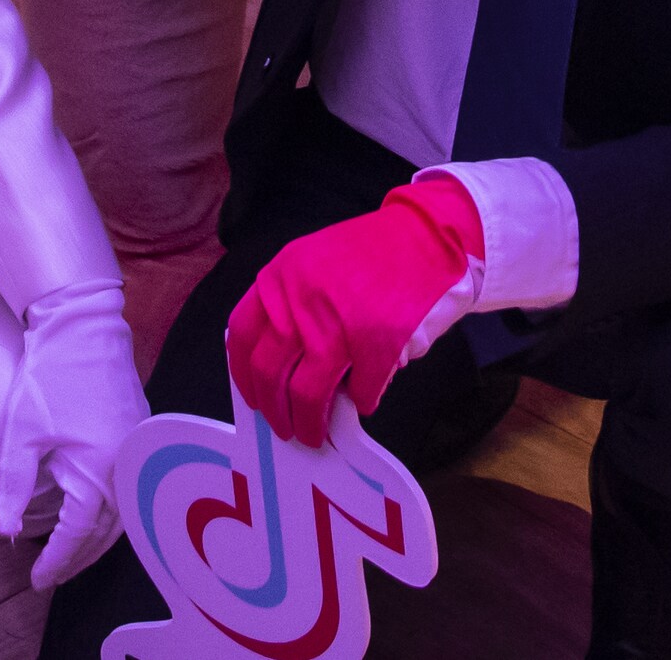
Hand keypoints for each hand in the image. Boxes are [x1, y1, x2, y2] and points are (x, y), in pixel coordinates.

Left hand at [0, 285, 143, 586]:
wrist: (85, 325)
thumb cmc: (50, 375)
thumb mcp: (22, 432)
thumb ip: (14, 485)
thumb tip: (4, 532)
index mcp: (98, 469)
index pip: (77, 533)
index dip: (56, 560)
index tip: (37, 580)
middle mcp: (127, 466)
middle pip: (106, 532)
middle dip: (78, 558)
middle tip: (51, 576)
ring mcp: (138, 451)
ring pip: (123, 515)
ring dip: (97, 540)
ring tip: (70, 555)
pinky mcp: (141, 436)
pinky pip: (132, 491)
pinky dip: (112, 514)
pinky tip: (94, 517)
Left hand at [224, 178, 481, 444]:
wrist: (429, 236)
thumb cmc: (372, 253)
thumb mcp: (313, 264)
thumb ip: (290, 306)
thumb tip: (282, 366)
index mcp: (280, 279)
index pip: (242, 338)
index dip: (244, 375)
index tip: (254, 397)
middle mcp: (300, 302)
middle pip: (271, 374)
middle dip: (276, 411)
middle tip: (286, 429)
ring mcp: (337, 324)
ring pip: (308, 393)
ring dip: (311, 422)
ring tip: (317, 433)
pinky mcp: (375, 343)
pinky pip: (361, 391)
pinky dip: (362, 402)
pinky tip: (365, 400)